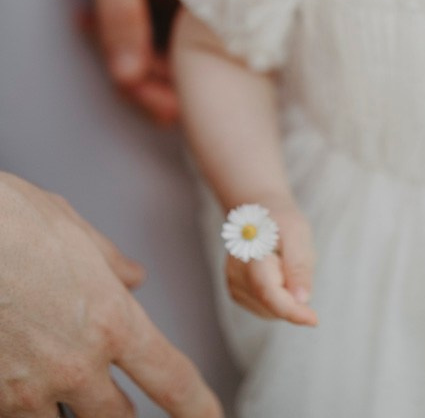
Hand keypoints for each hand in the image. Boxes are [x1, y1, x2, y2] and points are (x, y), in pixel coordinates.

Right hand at [0, 172, 220, 417]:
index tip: (211, 417)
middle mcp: (76, 365)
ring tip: (55, 374)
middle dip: (119, 412)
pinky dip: (22, 399)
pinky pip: (17, 413)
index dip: (197, 405)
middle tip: (115, 400)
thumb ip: (108, 262)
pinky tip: (16, 369)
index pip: (170, 377)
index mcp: (110, 319)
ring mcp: (28, 390)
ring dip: (65, 408)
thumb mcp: (69, 228)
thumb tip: (134, 277)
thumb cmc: (7, 219)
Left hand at [71, 0, 182, 123]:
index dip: (179, 84)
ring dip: (135, 51)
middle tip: (119, 82)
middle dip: (153, 75)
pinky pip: (160, 23)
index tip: (159, 109)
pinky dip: (128, 29)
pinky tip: (94, 19)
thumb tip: (129, 78)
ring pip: (173, 41)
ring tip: (92, 30)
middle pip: (193, 53)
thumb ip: (121, 16)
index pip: (204, 52)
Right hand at [226, 200, 317, 327]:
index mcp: (250, 255)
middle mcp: (236, 274)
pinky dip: (278, 298)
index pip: (269, 293)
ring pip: (270, 310)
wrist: (262, 214)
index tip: (314, 319)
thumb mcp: (298, 235)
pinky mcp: (237, 293)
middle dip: (293, 297)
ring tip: (284, 265)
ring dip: (286, 297)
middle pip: (271, 305)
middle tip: (295, 263)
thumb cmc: (282, 222)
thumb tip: (302, 300)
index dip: (292, 311)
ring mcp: (234, 286)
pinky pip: (266, 308)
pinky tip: (278, 274)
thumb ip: (299, 267)